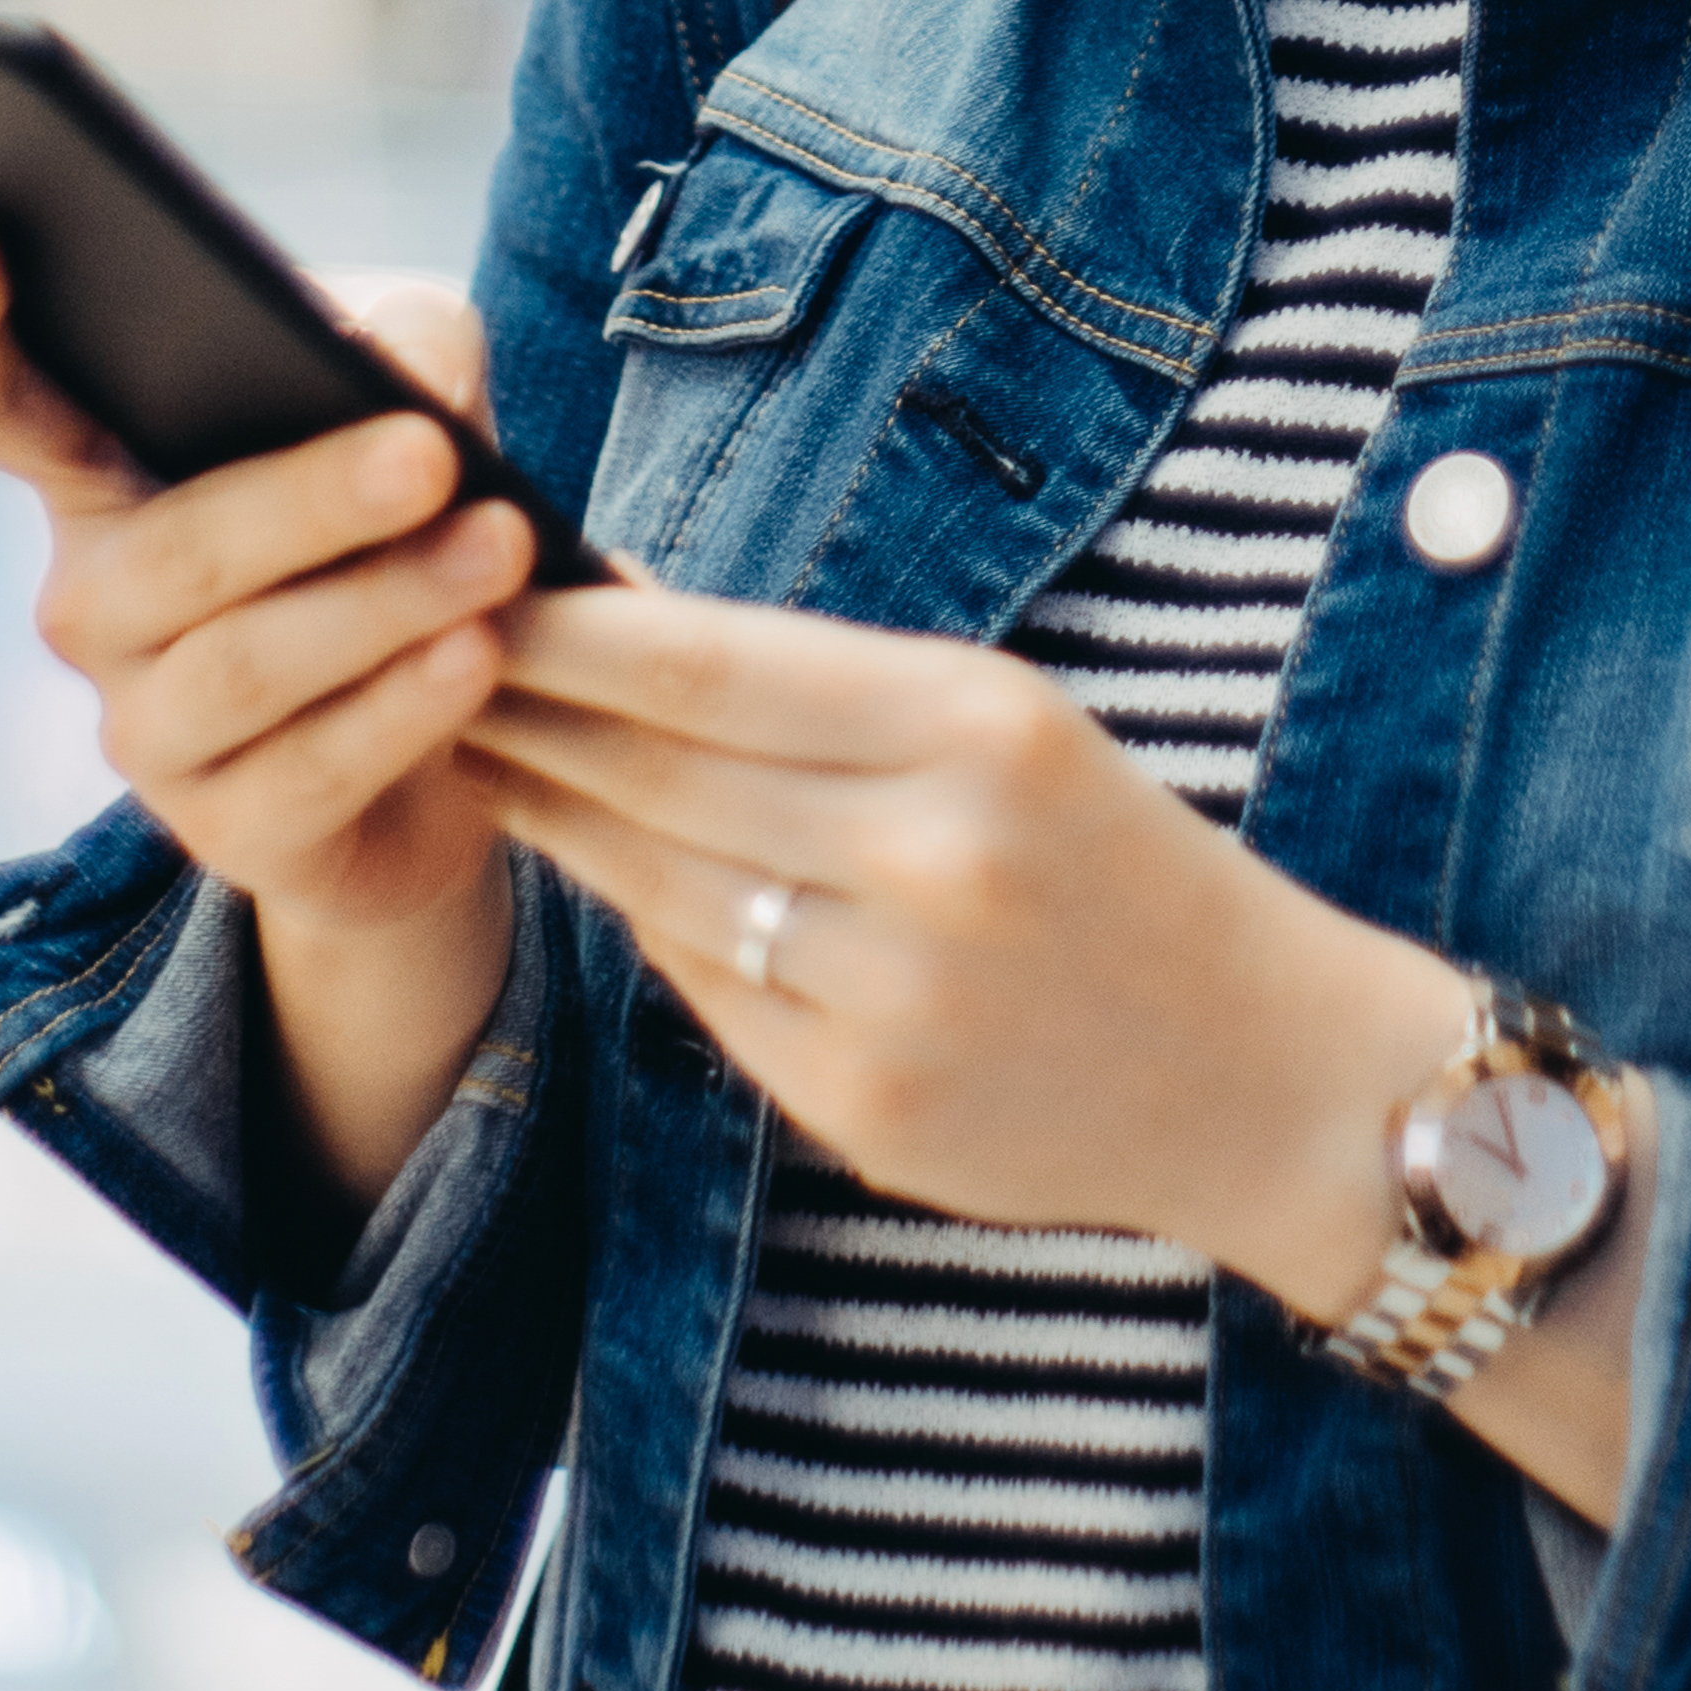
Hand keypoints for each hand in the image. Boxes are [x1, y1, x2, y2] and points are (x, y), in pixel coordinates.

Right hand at [0, 224, 524, 1195]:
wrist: (468, 730)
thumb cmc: (404, 522)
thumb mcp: (420, 399)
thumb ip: (410, 344)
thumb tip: (411, 370)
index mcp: (104, 475)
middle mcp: (93, 604)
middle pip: (172, 548)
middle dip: (305, 499)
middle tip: (429, 455)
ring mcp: (146, 729)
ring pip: (244, 664)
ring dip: (382, 603)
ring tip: (497, 548)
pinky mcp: (225, 833)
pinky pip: (304, 772)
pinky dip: (399, 710)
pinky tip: (474, 657)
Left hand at [468, 582, 1432, 1297]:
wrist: (1269, 1073)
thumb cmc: (1127, 869)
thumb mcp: (1013, 731)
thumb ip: (829, 690)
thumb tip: (631, 608)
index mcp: (977, 726)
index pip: (710, 664)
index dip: (570, 630)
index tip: (476, 585)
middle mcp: (929, 855)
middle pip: (659, 770)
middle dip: (529, 709)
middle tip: (422, 658)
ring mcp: (891, 993)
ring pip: (661, 881)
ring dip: (554, 813)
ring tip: (477, 752)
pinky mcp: (862, 1105)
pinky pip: (707, 992)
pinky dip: (643, 922)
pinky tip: (592, 868)